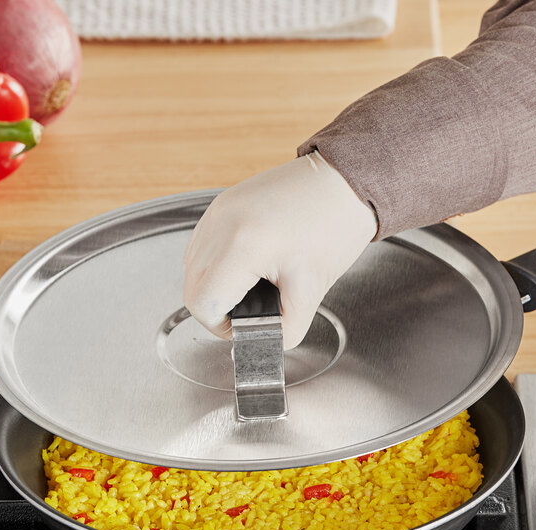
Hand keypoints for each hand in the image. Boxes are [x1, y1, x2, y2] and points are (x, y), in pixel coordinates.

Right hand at [183, 151, 377, 348]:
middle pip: (192, 288)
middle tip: (248, 312)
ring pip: (192, 267)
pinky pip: (202, 245)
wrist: (344, 182)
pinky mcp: (222, 205)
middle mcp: (221, 224)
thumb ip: (285, 328)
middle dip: (216, 310)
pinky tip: (245, 267)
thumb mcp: (311, 290)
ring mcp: (218, 211)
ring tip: (249, 289)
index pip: (202, 304)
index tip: (243, 327)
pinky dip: (215, 265)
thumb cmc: (335, 226)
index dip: (220, 327)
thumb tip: (263, 341)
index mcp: (242, 246)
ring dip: (214, 287)